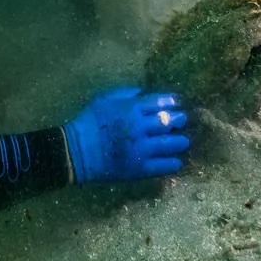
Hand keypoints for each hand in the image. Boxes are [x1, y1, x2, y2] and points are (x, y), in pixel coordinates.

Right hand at [63, 87, 188, 183]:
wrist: (76, 151)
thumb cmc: (88, 122)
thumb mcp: (103, 98)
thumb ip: (124, 93)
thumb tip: (142, 92)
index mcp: (131, 108)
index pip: (158, 103)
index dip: (171, 102)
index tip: (177, 103)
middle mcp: (140, 127)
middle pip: (168, 122)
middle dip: (179, 120)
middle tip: (182, 120)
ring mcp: (141, 149)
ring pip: (169, 144)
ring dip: (180, 141)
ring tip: (183, 141)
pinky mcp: (139, 168)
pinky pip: (162, 166)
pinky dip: (172, 163)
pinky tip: (176, 161)